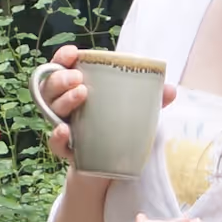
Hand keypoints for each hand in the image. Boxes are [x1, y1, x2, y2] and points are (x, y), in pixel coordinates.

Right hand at [40, 45, 179, 167]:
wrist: (109, 168)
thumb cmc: (117, 130)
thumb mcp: (133, 113)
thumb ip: (150, 101)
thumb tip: (170, 90)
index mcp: (76, 89)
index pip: (61, 68)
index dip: (62, 58)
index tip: (73, 53)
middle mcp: (64, 106)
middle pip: (51, 87)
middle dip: (62, 78)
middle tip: (79, 79)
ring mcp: (63, 127)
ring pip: (51, 110)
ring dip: (63, 100)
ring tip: (81, 94)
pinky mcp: (66, 150)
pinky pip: (55, 143)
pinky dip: (57, 137)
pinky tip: (65, 131)